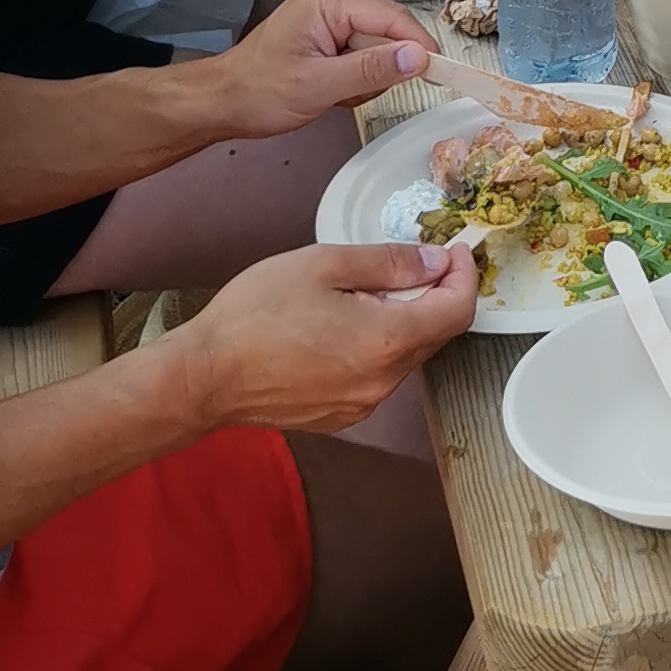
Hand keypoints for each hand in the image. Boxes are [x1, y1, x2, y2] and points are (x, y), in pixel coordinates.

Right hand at [175, 238, 479, 433]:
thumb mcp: (322, 265)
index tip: (455, 253)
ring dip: (401, 322)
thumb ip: (388, 262)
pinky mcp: (341, 417)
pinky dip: (375, 349)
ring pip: (405, 356)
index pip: (457, 311)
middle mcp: (383, 382)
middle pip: (435, 335)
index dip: (465, 277)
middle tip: (412, 264)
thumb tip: (435, 263)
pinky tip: (339, 329)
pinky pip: (377, 377)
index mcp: (386, 341)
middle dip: (434, 296)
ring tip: (361, 295)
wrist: (205, 376)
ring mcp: (363, 405)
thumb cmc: (255, 315)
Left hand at [199, 0, 440, 138]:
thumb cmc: (260, 91)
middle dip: (376, 71)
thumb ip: (372, 70)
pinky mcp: (330, 36)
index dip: (420, 48)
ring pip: (378, 51)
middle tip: (346, 93)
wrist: (222, 102)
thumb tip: (419, 57)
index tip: (443, 75)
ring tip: (331, 93)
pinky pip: (363, 58)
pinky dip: (353, 81)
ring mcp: (331, 17)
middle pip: (388, 35)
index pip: (393, 19)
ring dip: (363, 80)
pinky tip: (328, 91)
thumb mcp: (319, 85)